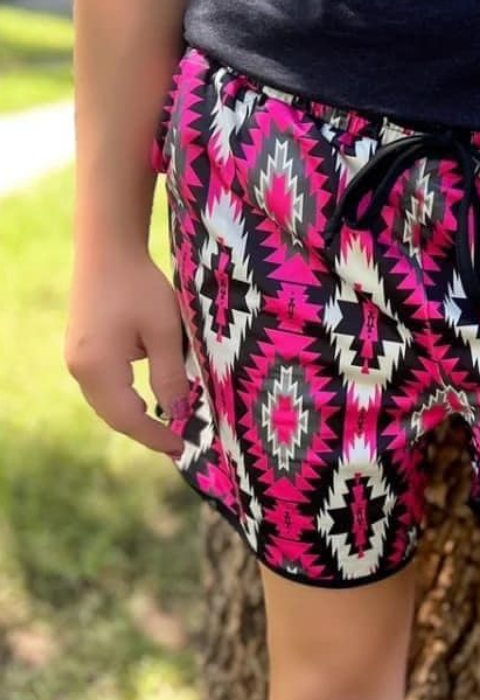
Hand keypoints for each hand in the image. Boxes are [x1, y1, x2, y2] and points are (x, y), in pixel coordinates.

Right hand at [65, 249, 191, 456]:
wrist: (108, 251)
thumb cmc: (140, 286)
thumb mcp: (164, 331)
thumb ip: (171, 375)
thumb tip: (179, 413)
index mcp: (98, 367)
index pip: (128, 418)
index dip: (155, 436)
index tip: (183, 447)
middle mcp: (80, 369)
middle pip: (113, 415)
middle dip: (145, 431)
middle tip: (179, 442)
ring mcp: (76, 360)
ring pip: (107, 403)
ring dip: (135, 416)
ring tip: (167, 427)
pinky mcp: (82, 350)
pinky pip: (103, 388)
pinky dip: (125, 399)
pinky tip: (148, 402)